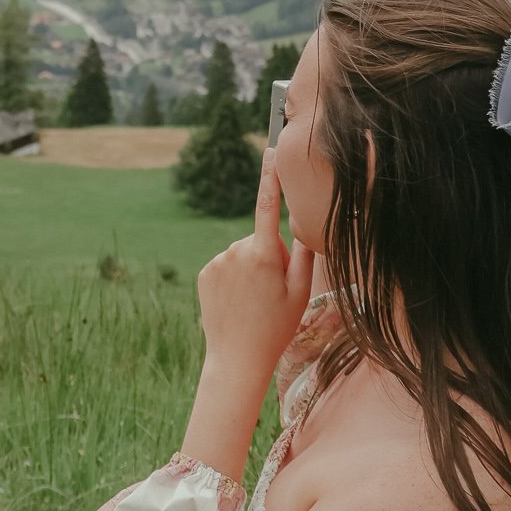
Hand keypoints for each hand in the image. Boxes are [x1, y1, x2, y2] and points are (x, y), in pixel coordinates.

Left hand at [195, 150, 316, 393]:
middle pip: (262, 240)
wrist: (236, 359)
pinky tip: (237, 301)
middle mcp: (237, 251)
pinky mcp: (205, 272)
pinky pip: (227, 264)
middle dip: (270, 258)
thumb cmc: (276, 328)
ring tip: (254, 301)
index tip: (269, 150)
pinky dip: (234, 277)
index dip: (269, 177)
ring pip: (244, 254)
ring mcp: (218, 261)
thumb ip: (305, 255)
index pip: (267, 206)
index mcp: (264, 255)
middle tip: (272, 293)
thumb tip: (305, 226)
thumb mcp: (301, 292)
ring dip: (252, 269)